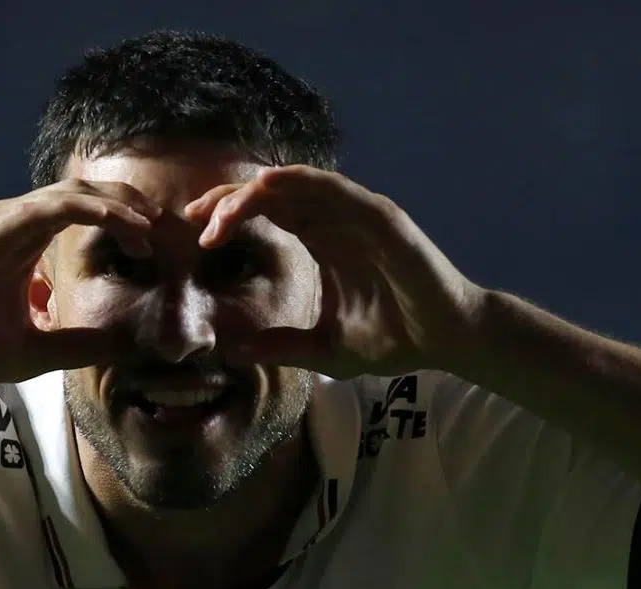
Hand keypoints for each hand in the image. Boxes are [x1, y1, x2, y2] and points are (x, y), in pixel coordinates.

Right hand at [0, 180, 159, 385]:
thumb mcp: (33, 350)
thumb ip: (77, 345)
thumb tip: (125, 348)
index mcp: (19, 241)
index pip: (79, 210)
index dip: (120, 218)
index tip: (152, 243)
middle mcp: (8, 222)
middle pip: (80, 192)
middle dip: (126, 202)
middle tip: (164, 226)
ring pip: (67, 194)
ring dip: (113, 204)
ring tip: (148, 225)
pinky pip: (43, 209)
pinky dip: (85, 210)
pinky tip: (117, 221)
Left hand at [184, 166, 484, 378]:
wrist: (446, 341)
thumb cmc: (393, 338)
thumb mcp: (323, 349)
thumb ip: (280, 346)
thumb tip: (231, 354)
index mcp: (321, 239)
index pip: (266, 212)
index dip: (229, 215)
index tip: (198, 235)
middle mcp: (336, 218)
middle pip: (272, 192)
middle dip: (228, 199)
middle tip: (194, 217)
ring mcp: (358, 213)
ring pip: (296, 184)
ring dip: (253, 193)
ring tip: (220, 212)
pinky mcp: (381, 216)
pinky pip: (334, 187)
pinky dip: (300, 182)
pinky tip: (267, 187)